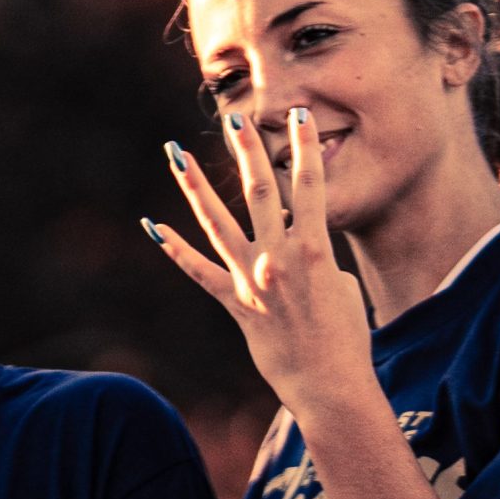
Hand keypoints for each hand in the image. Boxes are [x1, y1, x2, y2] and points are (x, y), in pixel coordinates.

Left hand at [149, 109, 380, 423]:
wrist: (328, 383)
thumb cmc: (345, 335)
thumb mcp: (340, 283)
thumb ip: (315, 254)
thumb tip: (296, 241)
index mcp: (316, 250)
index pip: (311, 187)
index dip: (305, 148)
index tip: (299, 115)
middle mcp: (279, 259)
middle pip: (261, 193)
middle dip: (248, 153)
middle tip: (237, 120)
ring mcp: (251, 280)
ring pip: (217, 224)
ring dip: (196, 187)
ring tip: (176, 156)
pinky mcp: (233, 303)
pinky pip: (198, 272)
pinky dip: (176, 249)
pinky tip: (154, 227)